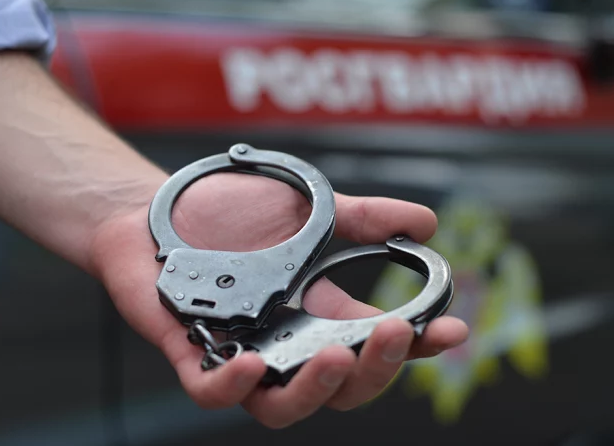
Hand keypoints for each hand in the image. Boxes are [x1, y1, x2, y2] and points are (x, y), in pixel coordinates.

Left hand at [91, 172, 468, 428]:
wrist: (162, 206)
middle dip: (376, 369)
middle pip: (342, 385)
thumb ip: (365, 220)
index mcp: (319, 313)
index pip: (376, 343)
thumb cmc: (234, 213)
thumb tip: (428, 222)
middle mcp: (286, 342)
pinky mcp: (191, 352)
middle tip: (397, 333)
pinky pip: (212, 392)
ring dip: (318, 389)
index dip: (417, 346)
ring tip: (338, 356)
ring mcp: (240, 352)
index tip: (451, 330)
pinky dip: (233, 387)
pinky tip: (254, 365)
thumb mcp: (311, 211)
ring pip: (284, 407)